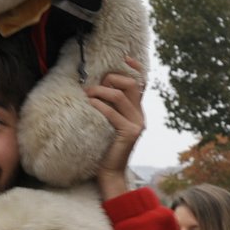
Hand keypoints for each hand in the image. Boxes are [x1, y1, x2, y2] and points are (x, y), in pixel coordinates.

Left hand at [86, 57, 145, 200]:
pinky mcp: (130, 133)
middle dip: (112, 79)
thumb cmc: (104, 146)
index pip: (141, 83)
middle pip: (132, 84)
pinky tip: (89, 103)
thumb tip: (96, 86)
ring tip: (87, 93)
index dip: (135, 68)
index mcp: (137, 111)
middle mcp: (140, 115)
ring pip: (121, 96)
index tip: (124, 57)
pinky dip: (99, 105)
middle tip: (95, 85)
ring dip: (101, 91)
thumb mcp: (109, 123)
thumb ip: (109, 107)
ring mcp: (137, 124)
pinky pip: (113, 113)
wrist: (110, 172)